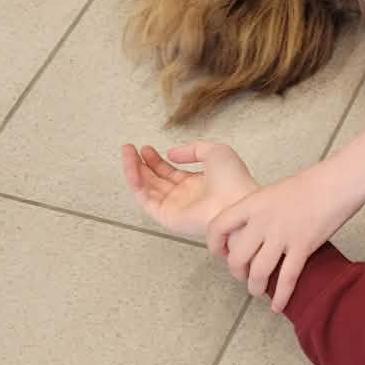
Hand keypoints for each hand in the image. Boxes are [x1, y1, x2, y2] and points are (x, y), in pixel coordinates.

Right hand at [121, 139, 256, 240]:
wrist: (236, 202)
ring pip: (147, 188)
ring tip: (127, 153)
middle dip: (141, 164)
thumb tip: (171, 154)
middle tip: (130, 149)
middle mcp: (184, 196)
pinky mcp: (166, 217)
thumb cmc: (233, 179)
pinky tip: (132, 167)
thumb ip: (192, 149)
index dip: (156, 160)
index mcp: (197, 184)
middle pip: (155, 180)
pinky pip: (145, 199)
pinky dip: (135, 183)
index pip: (170, 172)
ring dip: (134, 170)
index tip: (146, 148)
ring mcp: (174, 207)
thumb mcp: (215, 152)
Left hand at [206, 160, 356, 314]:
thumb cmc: (312, 184)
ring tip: (258, 291)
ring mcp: (282, 236)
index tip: (222, 253)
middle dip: (238, 273)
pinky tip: (278, 306)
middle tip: (244, 276)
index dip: (215, 245)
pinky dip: (281, 297)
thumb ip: (260, 212)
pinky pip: (286, 279)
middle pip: (237, 258)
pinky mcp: (303, 248)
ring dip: (255, 288)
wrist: (337, 182)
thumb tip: (255, 231)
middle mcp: (262, 221)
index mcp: (253, 204)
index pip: (218, 227)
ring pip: (258, 273)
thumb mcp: (274, 192)